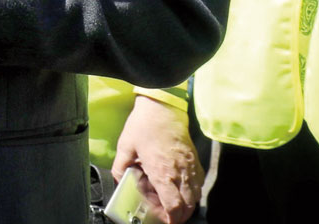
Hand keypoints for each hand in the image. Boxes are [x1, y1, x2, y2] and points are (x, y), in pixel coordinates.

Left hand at [112, 95, 200, 223]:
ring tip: (171, 202)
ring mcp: (190, 167)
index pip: (174, 207)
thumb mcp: (125, 148)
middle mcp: (180, 173)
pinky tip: (179, 188)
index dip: (170, 219)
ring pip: (195, 197)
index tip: (164, 221)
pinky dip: (191, 192)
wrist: (162, 107)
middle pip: (187, 207)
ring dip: (185, 205)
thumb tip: (120, 182)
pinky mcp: (195, 161)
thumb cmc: (144, 125)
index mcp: (162, 173)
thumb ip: (121, 169)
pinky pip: (198, 184)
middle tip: (166, 214)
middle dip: (178, 216)